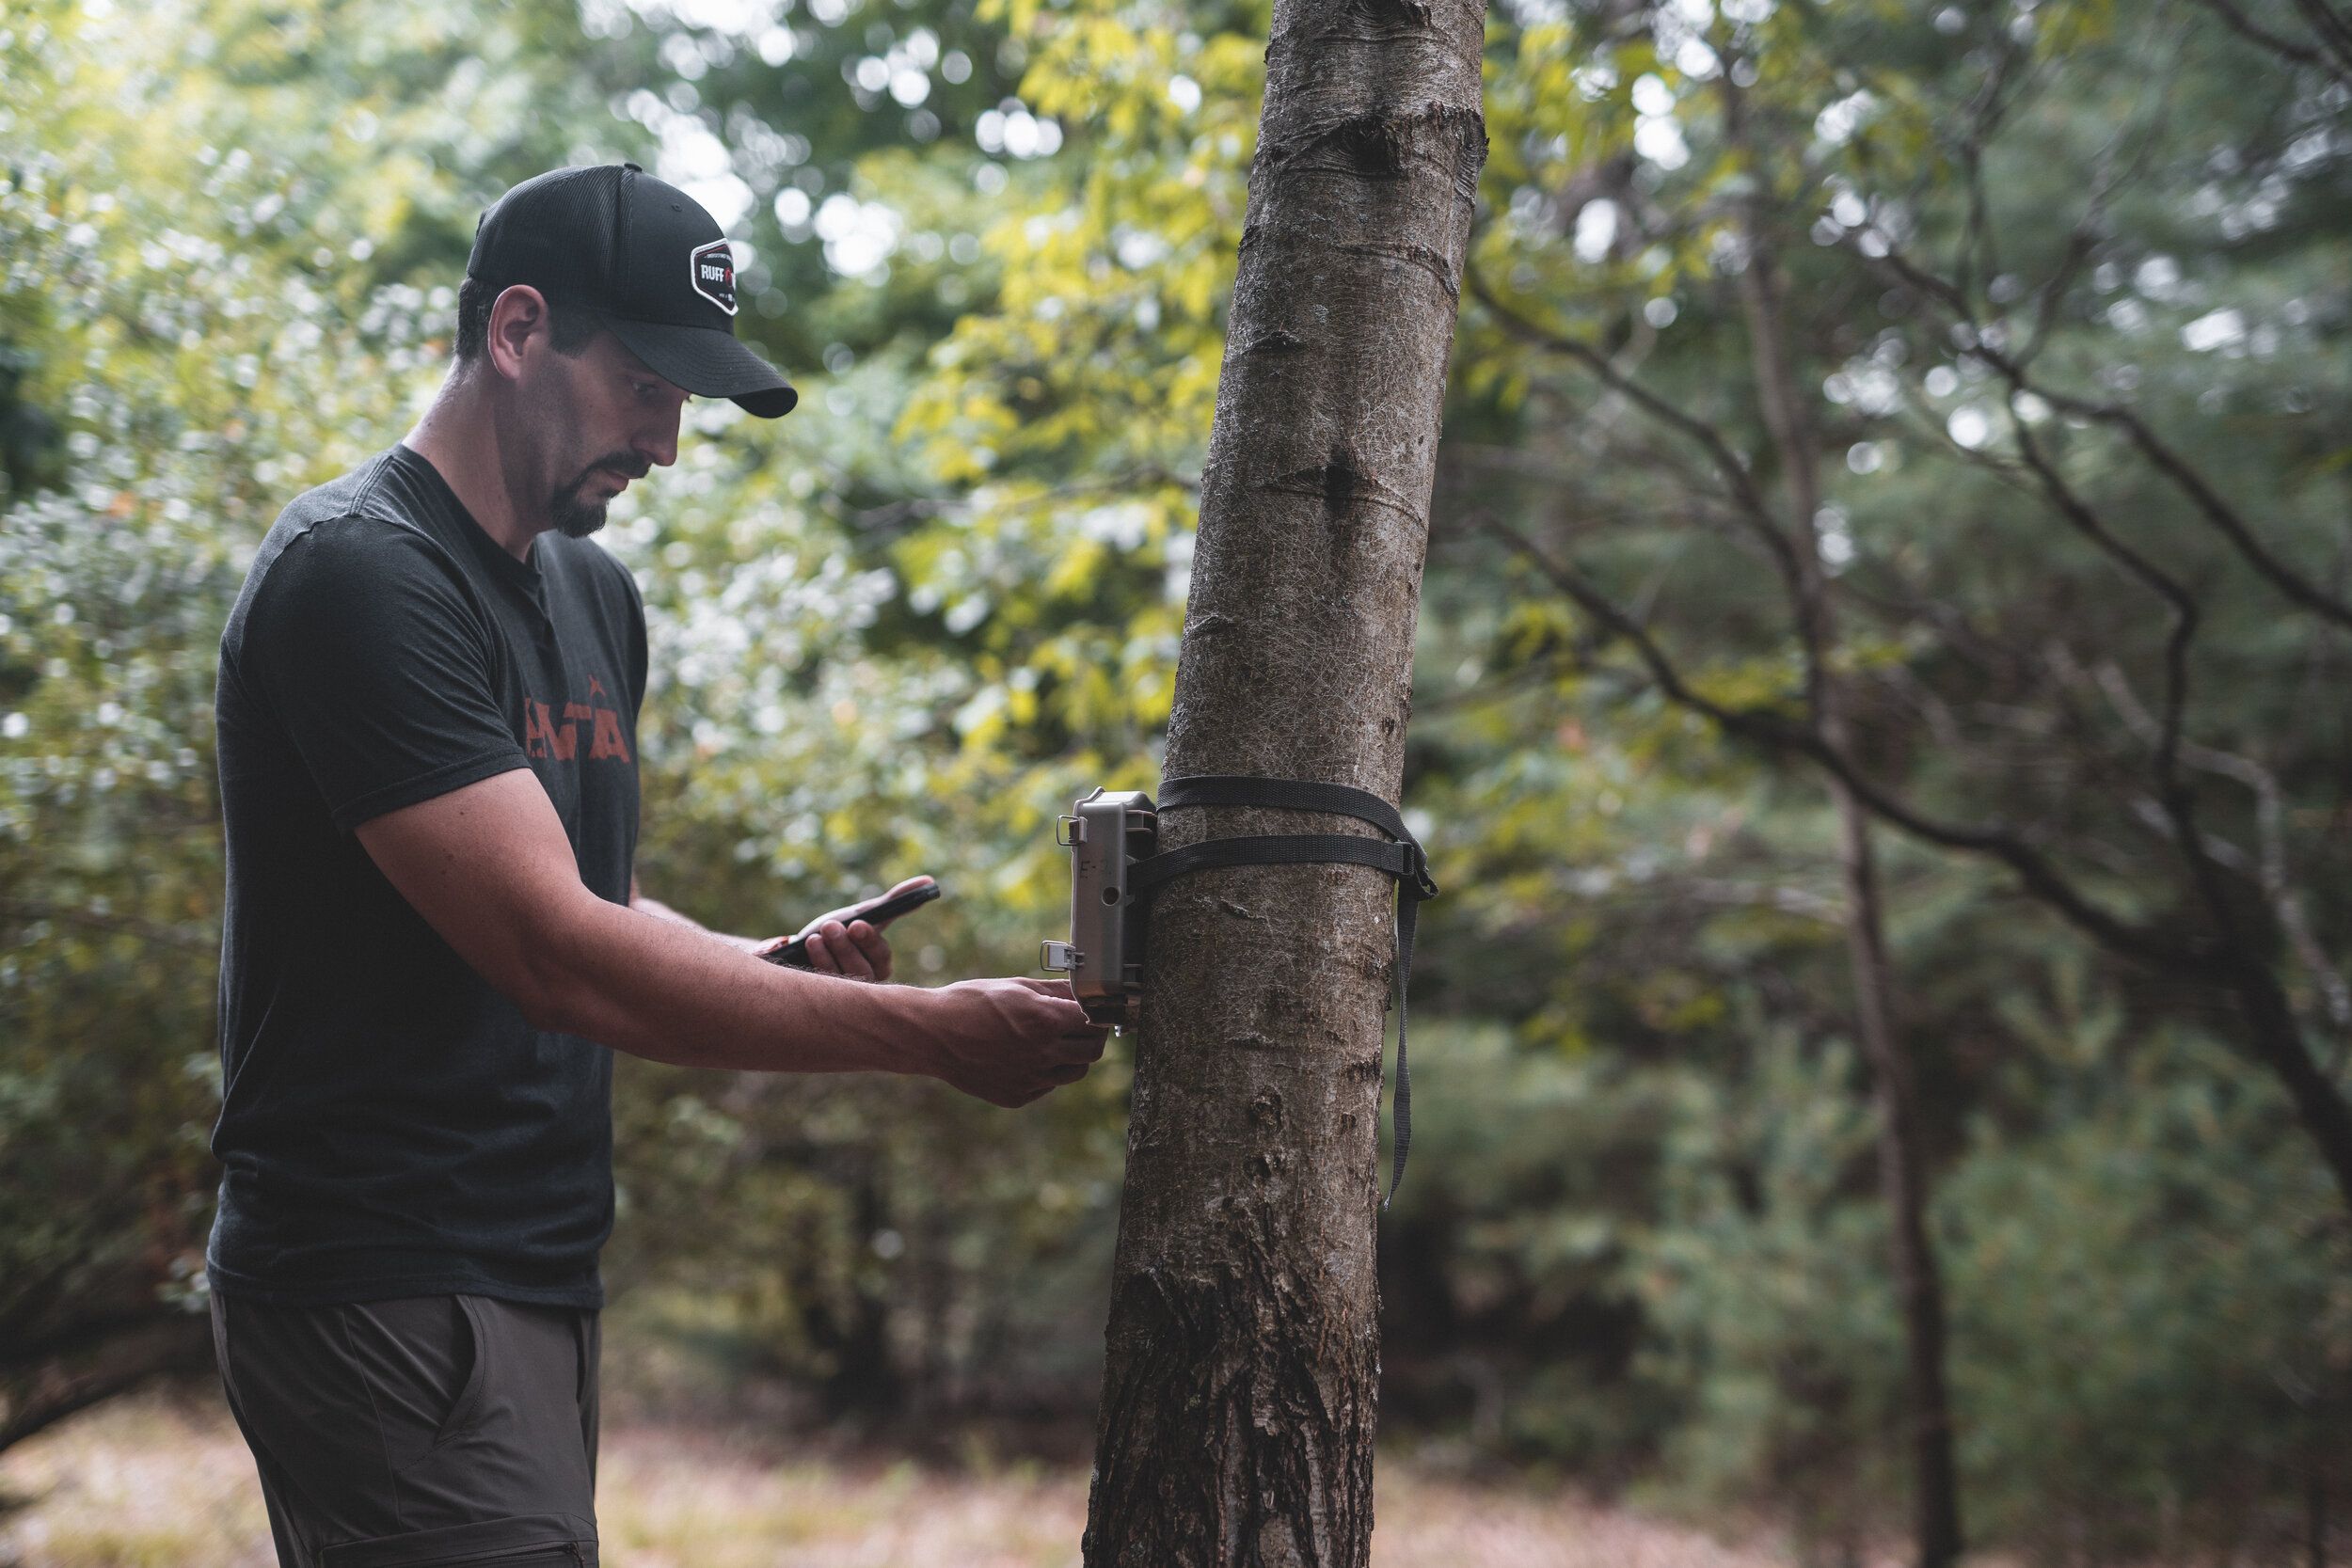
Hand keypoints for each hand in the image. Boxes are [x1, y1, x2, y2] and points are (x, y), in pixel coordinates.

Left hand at [758, 875, 933, 981]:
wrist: (800, 951)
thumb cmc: (839, 932)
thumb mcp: (863, 914)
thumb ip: (896, 901)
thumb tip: (930, 882)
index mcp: (879, 965)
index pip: (881, 957)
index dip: (869, 941)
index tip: (857, 923)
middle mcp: (864, 984)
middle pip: (861, 971)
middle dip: (845, 947)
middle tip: (830, 926)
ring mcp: (841, 996)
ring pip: (839, 980)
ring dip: (826, 955)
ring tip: (814, 937)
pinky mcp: (818, 1001)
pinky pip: (816, 988)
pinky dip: (810, 964)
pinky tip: (801, 946)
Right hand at [919, 976, 1110, 1107]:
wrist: (932, 1035)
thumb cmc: (970, 1003)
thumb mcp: (1015, 986)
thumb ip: (1054, 992)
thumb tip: (1082, 991)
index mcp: (1045, 1021)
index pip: (1094, 1021)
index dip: (1097, 1013)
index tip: (1093, 1009)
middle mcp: (1043, 1054)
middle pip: (1092, 1051)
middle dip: (1091, 1036)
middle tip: (1081, 1025)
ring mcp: (1031, 1079)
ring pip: (1074, 1072)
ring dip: (1073, 1056)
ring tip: (1055, 1041)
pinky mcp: (1017, 1096)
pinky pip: (1047, 1086)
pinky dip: (1046, 1072)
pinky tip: (1026, 1056)